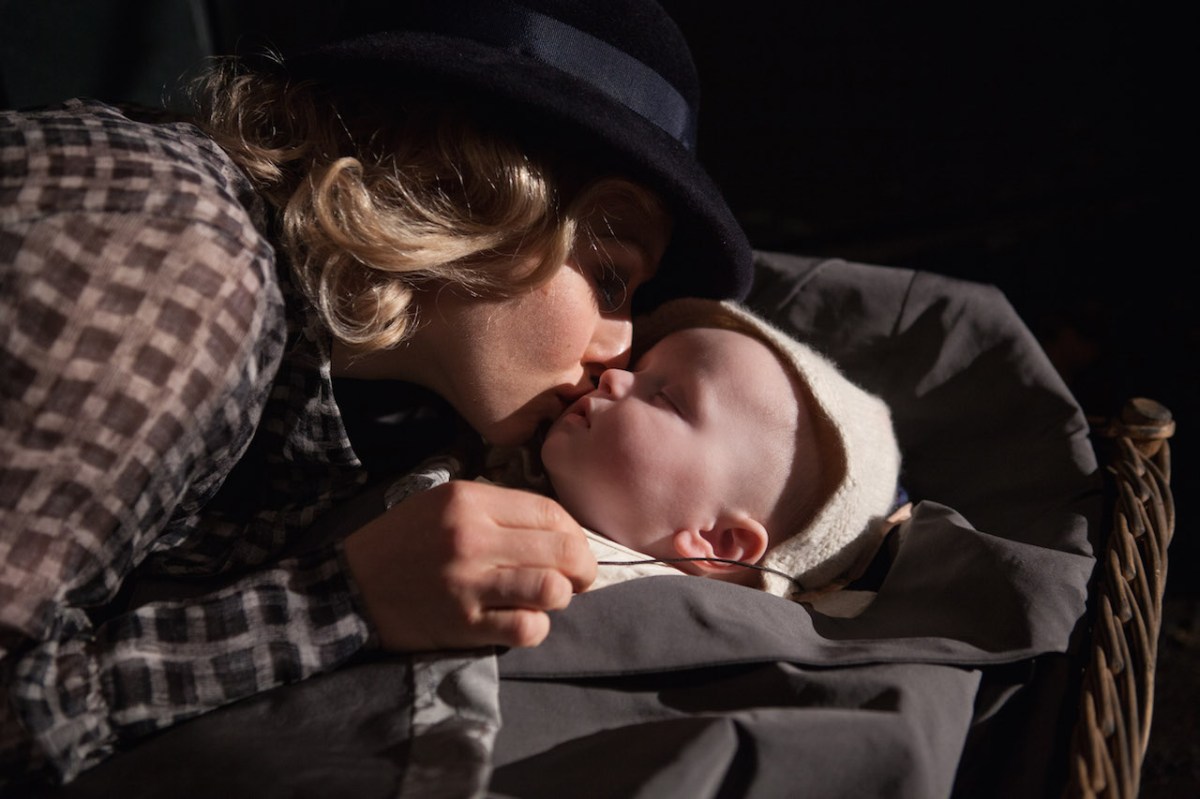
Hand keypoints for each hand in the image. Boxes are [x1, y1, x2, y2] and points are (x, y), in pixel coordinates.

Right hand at [343, 480, 595, 651]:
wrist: (349, 586)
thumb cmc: (402, 541)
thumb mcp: (443, 503)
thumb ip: (496, 508)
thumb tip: (557, 528)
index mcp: (469, 499)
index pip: (550, 512)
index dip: (575, 532)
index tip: (575, 548)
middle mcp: (471, 537)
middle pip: (561, 550)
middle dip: (584, 567)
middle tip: (580, 578)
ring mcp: (467, 583)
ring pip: (552, 589)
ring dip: (561, 596)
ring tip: (550, 598)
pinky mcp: (463, 624)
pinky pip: (526, 627)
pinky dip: (536, 626)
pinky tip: (525, 620)